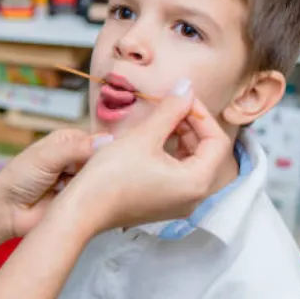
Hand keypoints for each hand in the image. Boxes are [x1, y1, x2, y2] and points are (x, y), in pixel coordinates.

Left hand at [0, 127, 102, 238]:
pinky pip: (95, 198)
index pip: (97, 139)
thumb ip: (75, 148)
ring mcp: (77, 180)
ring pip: (100, 179)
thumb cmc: (19, 178)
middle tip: (101, 175)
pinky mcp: (79, 200)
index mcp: (66, 141)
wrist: (7, 210)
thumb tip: (106, 140)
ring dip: (98, 184)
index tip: (115, 155)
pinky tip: (94, 200)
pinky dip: (95, 199)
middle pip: (101, 160)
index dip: (106, 147)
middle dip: (103, 167)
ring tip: (93, 189)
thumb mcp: (47, 157)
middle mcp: (74, 159)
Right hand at [64, 81, 230, 233]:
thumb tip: (186, 88)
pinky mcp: (162, 203)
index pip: (217, 141)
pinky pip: (177, 173)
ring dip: (180, 137)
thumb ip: (169, 111)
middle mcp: (193, 197)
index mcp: (197, 182)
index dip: (202, 114)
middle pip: (207, 152)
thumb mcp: (142, 137)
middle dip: (191, 124)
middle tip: (170, 105)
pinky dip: (170, 153)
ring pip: (192, 162)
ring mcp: (178, 203)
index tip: (182, 98)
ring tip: (160, 119)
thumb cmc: (109, 178)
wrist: (82, 210)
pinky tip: (151, 139)